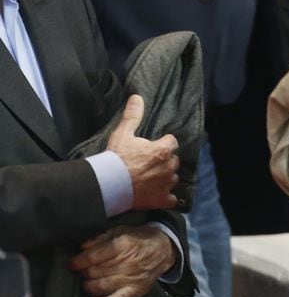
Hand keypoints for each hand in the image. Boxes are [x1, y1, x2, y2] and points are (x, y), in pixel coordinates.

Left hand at [69, 226, 175, 296]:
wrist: (163, 249)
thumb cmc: (139, 239)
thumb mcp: (122, 230)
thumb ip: (101, 237)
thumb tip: (83, 246)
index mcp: (123, 244)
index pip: (93, 257)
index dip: (78, 261)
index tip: (71, 263)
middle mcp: (127, 262)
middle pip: (95, 271)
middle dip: (84, 271)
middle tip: (82, 270)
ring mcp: (132, 277)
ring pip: (101, 285)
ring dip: (89, 284)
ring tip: (88, 280)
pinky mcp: (136, 289)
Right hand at [106, 95, 178, 210]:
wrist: (107, 185)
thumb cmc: (115, 158)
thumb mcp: (123, 134)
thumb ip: (133, 115)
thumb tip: (137, 97)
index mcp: (163, 150)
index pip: (172, 142)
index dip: (163, 144)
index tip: (153, 147)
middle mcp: (169, 167)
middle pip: (173, 161)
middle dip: (164, 161)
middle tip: (148, 164)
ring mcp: (166, 184)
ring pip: (173, 179)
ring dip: (165, 178)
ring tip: (150, 179)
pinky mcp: (162, 200)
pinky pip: (171, 199)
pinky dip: (166, 197)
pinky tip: (157, 195)